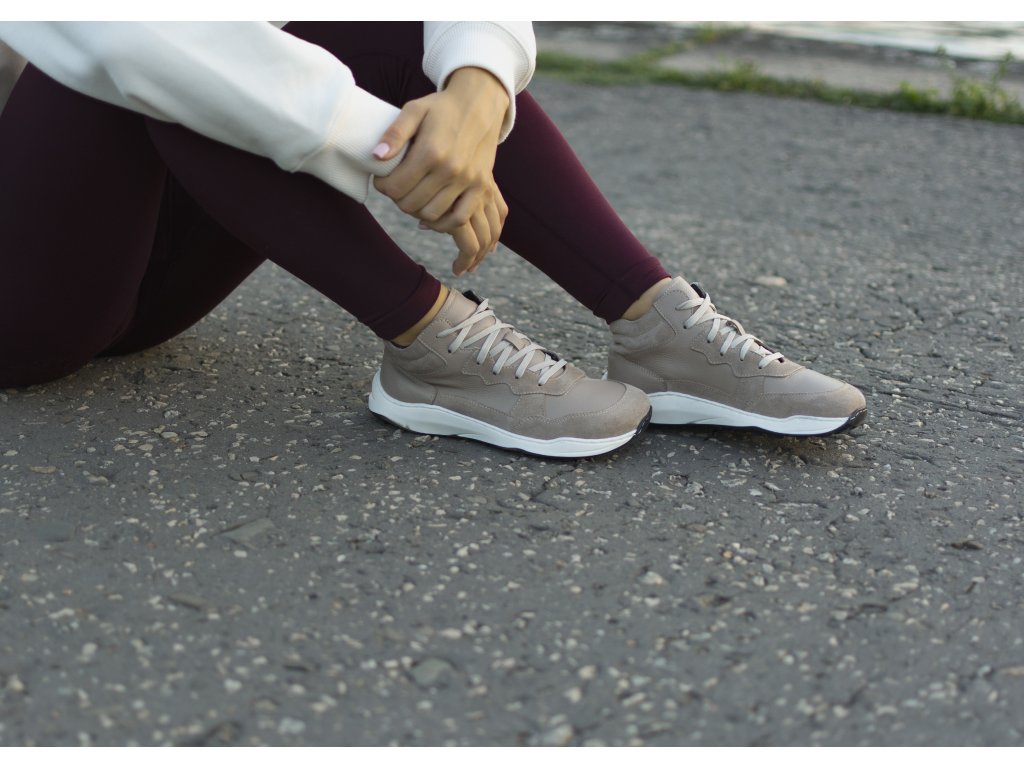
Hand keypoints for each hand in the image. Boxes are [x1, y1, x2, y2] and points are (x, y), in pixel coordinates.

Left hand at [372, 67, 509, 273]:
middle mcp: (450, 169)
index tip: (382, 180)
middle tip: (397, 188)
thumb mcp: (415, 110)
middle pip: (411, 204)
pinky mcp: (481, 188)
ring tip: (413, 196)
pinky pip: (459, 219)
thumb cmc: (442, 108)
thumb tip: (377, 156)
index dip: (383, 186)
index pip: (396, 186)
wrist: (480, 105)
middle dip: (397, 198)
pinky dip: (442, 223)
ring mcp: (467, 181)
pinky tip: (432, 211)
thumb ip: (394, 133)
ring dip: (417, 210)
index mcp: (431, 151)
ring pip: (432, 214)